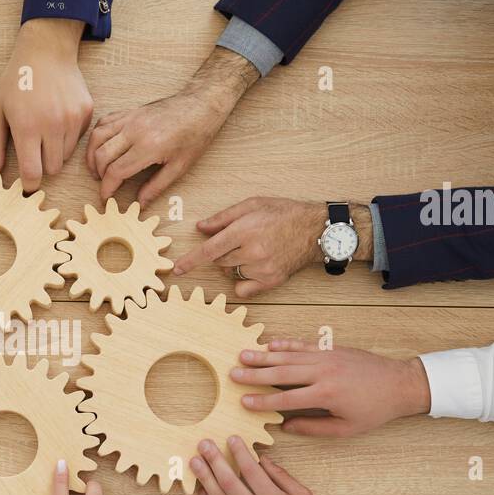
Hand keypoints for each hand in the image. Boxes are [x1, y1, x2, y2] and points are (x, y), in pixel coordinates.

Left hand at [0, 19, 92, 191]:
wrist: (46, 51)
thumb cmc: (16, 81)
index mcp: (27, 126)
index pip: (33, 172)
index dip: (29, 183)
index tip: (25, 184)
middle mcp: (53, 125)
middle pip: (53, 169)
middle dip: (42, 165)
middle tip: (33, 150)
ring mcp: (72, 118)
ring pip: (66, 156)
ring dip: (55, 151)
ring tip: (44, 131)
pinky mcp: (86, 112)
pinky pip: (78, 139)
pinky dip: (67, 136)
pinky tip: (57, 118)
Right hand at [87, 47, 258, 204]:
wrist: (201, 105)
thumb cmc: (195, 136)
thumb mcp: (180, 167)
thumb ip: (156, 187)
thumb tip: (140, 204)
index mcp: (148, 147)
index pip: (115, 171)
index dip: (107, 188)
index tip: (106, 198)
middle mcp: (134, 131)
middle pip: (101, 155)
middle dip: (98, 174)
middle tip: (104, 185)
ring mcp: (130, 119)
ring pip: (97, 137)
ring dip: (92, 156)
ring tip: (97, 169)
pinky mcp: (129, 111)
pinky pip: (103, 122)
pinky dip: (97, 137)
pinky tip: (101, 148)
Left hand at [173, 197, 344, 297]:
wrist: (316, 230)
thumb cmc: (284, 213)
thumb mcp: (253, 205)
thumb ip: (223, 217)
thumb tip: (200, 228)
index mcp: (245, 230)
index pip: (210, 250)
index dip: (191, 261)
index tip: (177, 269)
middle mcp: (253, 252)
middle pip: (219, 262)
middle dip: (222, 253)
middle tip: (239, 241)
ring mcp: (262, 269)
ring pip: (230, 273)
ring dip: (233, 264)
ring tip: (253, 250)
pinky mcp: (271, 281)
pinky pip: (243, 289)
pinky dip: (242, 281)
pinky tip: (254, 267)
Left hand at [190, 438, 334, 494]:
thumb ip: (282, 476)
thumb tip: (263, 459)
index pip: (251, 469)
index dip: (239, 452)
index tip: (231, 438)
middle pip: (229, 481)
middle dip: (214, 461)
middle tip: (203, 445)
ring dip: (205, 479)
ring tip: (195, 463)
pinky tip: (201, 489)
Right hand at [232, 340, 431, 437]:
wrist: (399, 383)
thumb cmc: (375, 410)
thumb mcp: (346, 428)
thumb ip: (313, 427)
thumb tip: (285, 426)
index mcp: (326, 395)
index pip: (286, 398)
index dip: (263, 401)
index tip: (244, 401)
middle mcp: (324, 372)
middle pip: (281, 372)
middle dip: (255, 374)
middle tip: (233, 374)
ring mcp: (327, 357)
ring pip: (289, 356)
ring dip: (264, 356)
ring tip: (243, 355)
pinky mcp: (331, 349)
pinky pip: (303, 346)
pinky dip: (285, 344)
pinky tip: (269, 345)